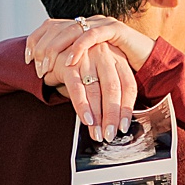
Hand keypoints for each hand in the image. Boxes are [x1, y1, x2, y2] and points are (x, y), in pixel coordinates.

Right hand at [25, 15, 149, 137]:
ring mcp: (87, 58)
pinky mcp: (69, 64)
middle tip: (110, 135)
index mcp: (118, 58)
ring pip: (96, 91)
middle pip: (113, 89)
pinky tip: (86, 120)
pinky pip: (77, 88)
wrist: (55, 48)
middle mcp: (105, 55)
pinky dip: (82, 106)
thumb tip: (116, 122)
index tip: (123, 127)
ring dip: (97, 116)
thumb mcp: (101, 72)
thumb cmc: (82, 66)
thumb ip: (109, 92)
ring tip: (97, 134)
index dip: (127, 108)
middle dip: (112, 116)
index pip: (128, 85)